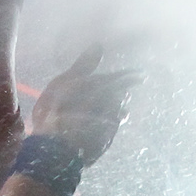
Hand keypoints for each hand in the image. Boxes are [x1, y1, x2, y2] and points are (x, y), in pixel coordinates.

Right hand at [28, 46, 141, 166]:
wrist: (54, 150)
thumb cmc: (56, 112)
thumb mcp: (64, 83)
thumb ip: (83, 66)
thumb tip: (99, 45)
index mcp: (103, 92)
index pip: (121, 80)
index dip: (129, 76)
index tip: (141, 74)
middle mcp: (111, 110)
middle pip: (120, 99)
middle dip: (125, 93)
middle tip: (131, 90)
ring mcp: (108, 129)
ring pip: (117, 116)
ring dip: (120, 110)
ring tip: (123, 108)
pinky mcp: (102, 145)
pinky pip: (110, 131)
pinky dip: (111, 125)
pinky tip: (110, 126)